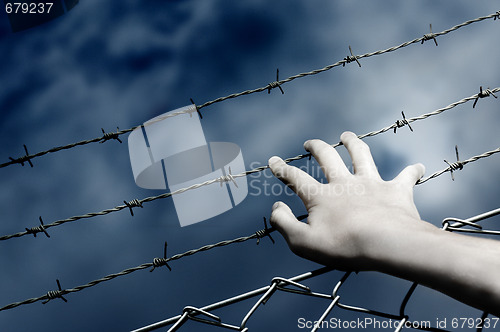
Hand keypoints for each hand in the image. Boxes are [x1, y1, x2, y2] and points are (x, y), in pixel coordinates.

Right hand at [268, 131, 426, 269]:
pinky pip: (405, 176)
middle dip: (317, 147)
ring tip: (347, 136)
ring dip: (353, 143)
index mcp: (321, 196)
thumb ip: (283, 223)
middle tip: (311, 143)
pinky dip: (411, 171)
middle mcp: (344, 183)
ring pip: (361, 155)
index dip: (282, 169)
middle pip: (328, 158)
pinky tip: (417, 166)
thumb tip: (275, 207)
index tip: (274, 160)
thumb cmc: (344, 246)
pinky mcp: (395, 190)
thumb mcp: (302, 242)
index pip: (295, 178)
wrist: (387, 243)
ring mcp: (371, 183)